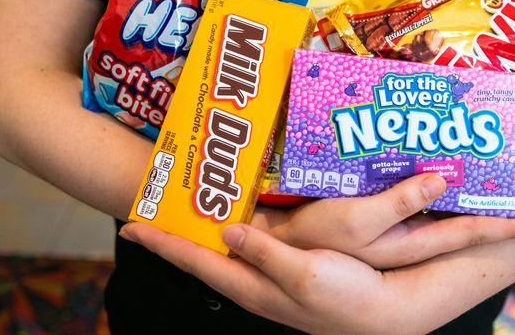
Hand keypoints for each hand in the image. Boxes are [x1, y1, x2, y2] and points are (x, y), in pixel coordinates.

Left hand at [119, 221, 414, 333]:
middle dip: (175, 233)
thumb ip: (265, 253)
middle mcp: (253, 283)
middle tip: (153, 204)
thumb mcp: (304, 272)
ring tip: (185, 203)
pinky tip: (237, 212)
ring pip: (223, 249)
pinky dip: (233, 226)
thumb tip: (227, 231)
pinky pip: (248, 245)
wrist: (385, 311)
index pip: (195, 260)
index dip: (162, 242)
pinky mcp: (287, 269)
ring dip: (202, 228)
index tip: (129, 223)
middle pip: (202, 255)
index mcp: (251, 285)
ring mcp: (269, 278)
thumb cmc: (346, 296)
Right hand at [252, 173, 514, 268]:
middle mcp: (407, 236)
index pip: (471, 235)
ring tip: (479, 158)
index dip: (505, 229)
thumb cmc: (314, 243)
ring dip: (460, 187)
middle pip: (461, 222)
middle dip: (492, 207)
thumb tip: (442, 179)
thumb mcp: (357, 222)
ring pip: (437, 206)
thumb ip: (400, 200)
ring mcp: (389, 227)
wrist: (273, 253)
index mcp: (411, 243)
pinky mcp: (369, 215)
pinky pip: (408, 193)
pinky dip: (423, 179)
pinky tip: (420, 155)